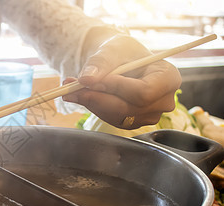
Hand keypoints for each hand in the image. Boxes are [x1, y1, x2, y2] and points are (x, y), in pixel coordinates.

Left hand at [62, 35, 180, 128]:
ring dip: (91, 103)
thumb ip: (100, 63)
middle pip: (128, 108)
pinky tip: (81, 95)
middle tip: (70, 88)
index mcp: (168, 78)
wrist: (120, 60)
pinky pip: (111, 119)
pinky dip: (94, 108)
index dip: (116, 88)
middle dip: (97, 97)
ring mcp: (149, 115)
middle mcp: (163, 101)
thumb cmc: (122, 51)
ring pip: (117, 115)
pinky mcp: (133, 122)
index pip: (143, 91)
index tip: (90, 80)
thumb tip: (86, 78)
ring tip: (71, 89)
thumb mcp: (112, 49)